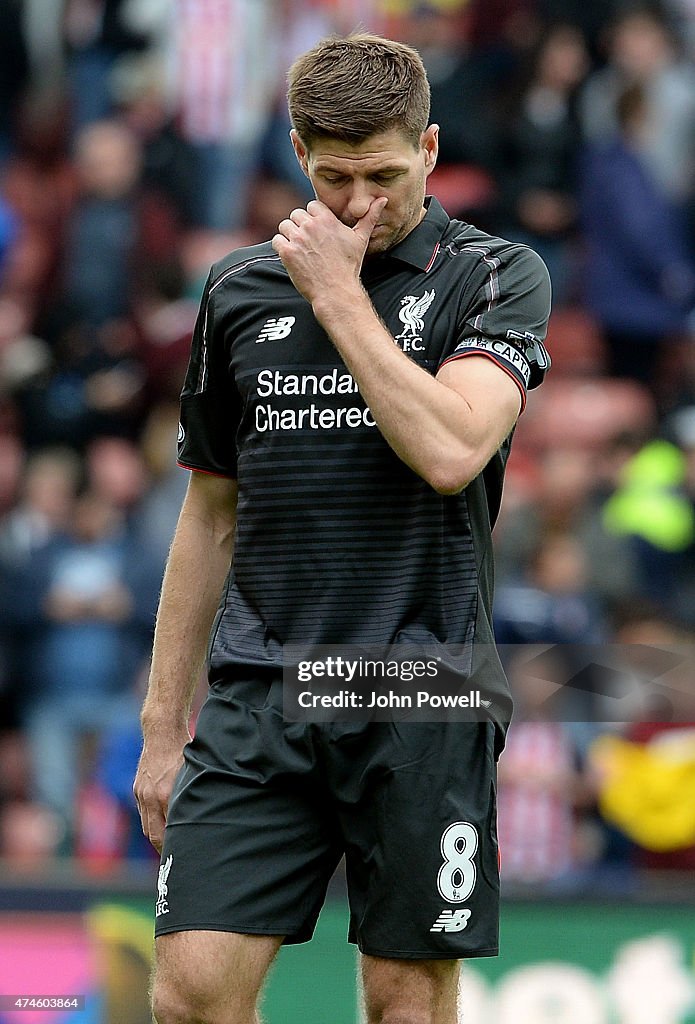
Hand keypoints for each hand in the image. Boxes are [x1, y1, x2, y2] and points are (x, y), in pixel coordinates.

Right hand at [133, 729, 189, 852]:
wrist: (162, 732)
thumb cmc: (184, 750)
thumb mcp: (194, 773)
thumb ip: (195, 794)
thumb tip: (207, 815)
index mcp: (167, 794)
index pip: (169, 831)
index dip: (175, 846)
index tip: (184, 856)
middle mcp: (151, 797)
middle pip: (154, 835)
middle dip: (165, 849)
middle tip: (177, 861)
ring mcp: (142, 794)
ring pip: (147, 827)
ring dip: (157, 838)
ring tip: (169, 848)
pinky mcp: (137, 789)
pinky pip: (143, 813)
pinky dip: (152, 823)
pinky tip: (162, 827)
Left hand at [271, 197, 387, 304]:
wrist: (336, 291)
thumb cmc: (349, 266)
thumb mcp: (361, 239)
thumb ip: (369, 217)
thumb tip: (382, 200)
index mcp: (327, 219)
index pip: (311, 206)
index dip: (313, 218)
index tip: (318, 232)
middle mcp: (311, 226)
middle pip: (296, 215)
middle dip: (300, 226)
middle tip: (308, 243)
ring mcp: (298, 239)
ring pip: (285, 226)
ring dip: (289, 236)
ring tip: (300, 250)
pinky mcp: (287, 252)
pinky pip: (277, 240)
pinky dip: (282, 247)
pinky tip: (292, 256)